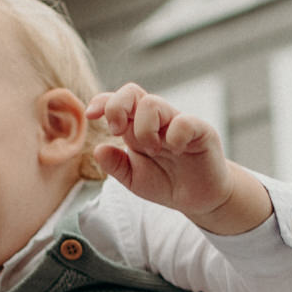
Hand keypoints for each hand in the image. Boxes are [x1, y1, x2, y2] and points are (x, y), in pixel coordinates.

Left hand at [85, 83, 270, 234]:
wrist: (199, 199)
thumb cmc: (167, 183)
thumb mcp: (134, 179)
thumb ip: (116, 166)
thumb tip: (97, 149)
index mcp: (136, 127)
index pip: (116, 101)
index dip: (102, 102)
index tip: (91, 115)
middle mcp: (156, 120)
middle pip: (132, 92)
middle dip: (117, 107)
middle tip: (118, 131)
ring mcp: (178, 122)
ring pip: (153, 104)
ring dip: (144, 128)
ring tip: (152, 150)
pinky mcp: (200, 131)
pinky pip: (184, 121)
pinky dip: (174, 135)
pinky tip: (176, 151)